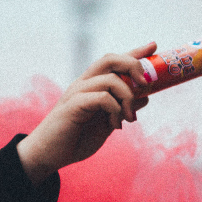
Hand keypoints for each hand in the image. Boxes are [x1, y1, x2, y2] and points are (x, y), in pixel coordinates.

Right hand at [17, 42, 156, 182]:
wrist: (48, 156)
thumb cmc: (75, 139)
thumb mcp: (106, 123)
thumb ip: (122, 108)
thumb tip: (145, 97)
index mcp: (91, 85)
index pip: (115, 61)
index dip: (134, 52)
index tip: (153, 46)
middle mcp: (84, 84)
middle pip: (111, 59)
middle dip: (133, 65)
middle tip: (146, 85)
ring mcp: (77, 93)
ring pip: (110, 79)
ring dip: (128, 98)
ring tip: (130, 119)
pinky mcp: (73, 106)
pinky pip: (102, 97)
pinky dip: (115, 110)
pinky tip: (116, 126)